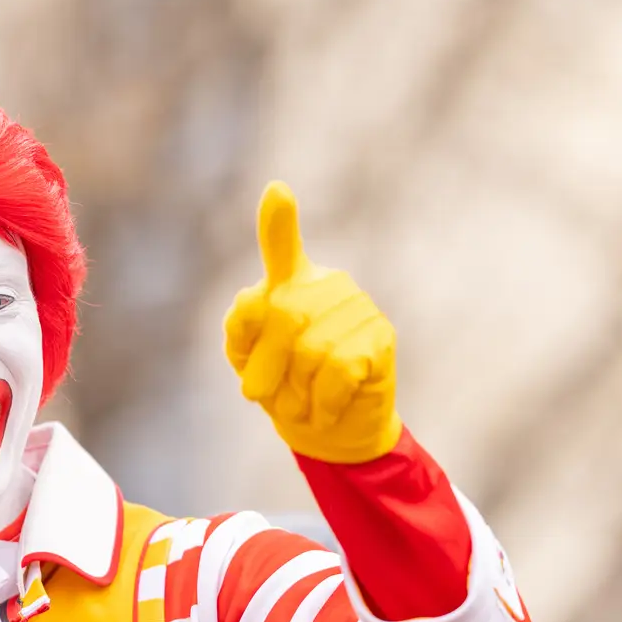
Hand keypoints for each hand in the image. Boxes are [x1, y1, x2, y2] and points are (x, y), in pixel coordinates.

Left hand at [223, 182, 401, 463]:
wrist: (329, 431)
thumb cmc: (284, 387)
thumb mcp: (247, 360)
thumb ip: (241, 329)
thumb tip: (254, 300)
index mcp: (289, 283)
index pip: (281, 248)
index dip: (279, 221)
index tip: (277, 191)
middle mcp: (326, 283)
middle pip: (284, 317)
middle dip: (267, 368)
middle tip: (263, 395)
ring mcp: (358, 305)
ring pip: (311, 350)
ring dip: (297, 392)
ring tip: (304, 401)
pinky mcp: (381, 334)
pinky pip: (337, 371)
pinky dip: (324, 401)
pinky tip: (327, 408)